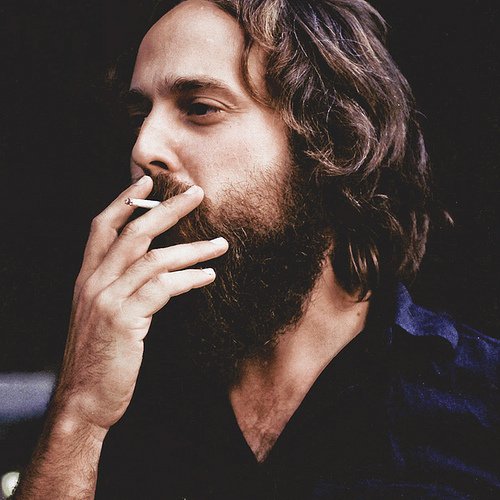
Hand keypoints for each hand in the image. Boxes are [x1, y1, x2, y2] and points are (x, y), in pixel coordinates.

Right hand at [53, 176, 227, 433]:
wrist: (84, 399)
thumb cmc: (100, 357)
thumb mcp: (100, 316)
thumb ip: (118, 289)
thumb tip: (151, 268)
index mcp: (87, 278)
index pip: (102, 227)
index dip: (124, 201)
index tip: (147, 181)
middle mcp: (94, 282)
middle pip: (134, 233)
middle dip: (167, 209)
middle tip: (197, 194)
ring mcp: (108, 299)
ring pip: (155, 258)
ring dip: (192, 248)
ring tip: (220, 245)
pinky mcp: (124, 319)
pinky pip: (163, 287)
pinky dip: (189, 278)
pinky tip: (208, 276)